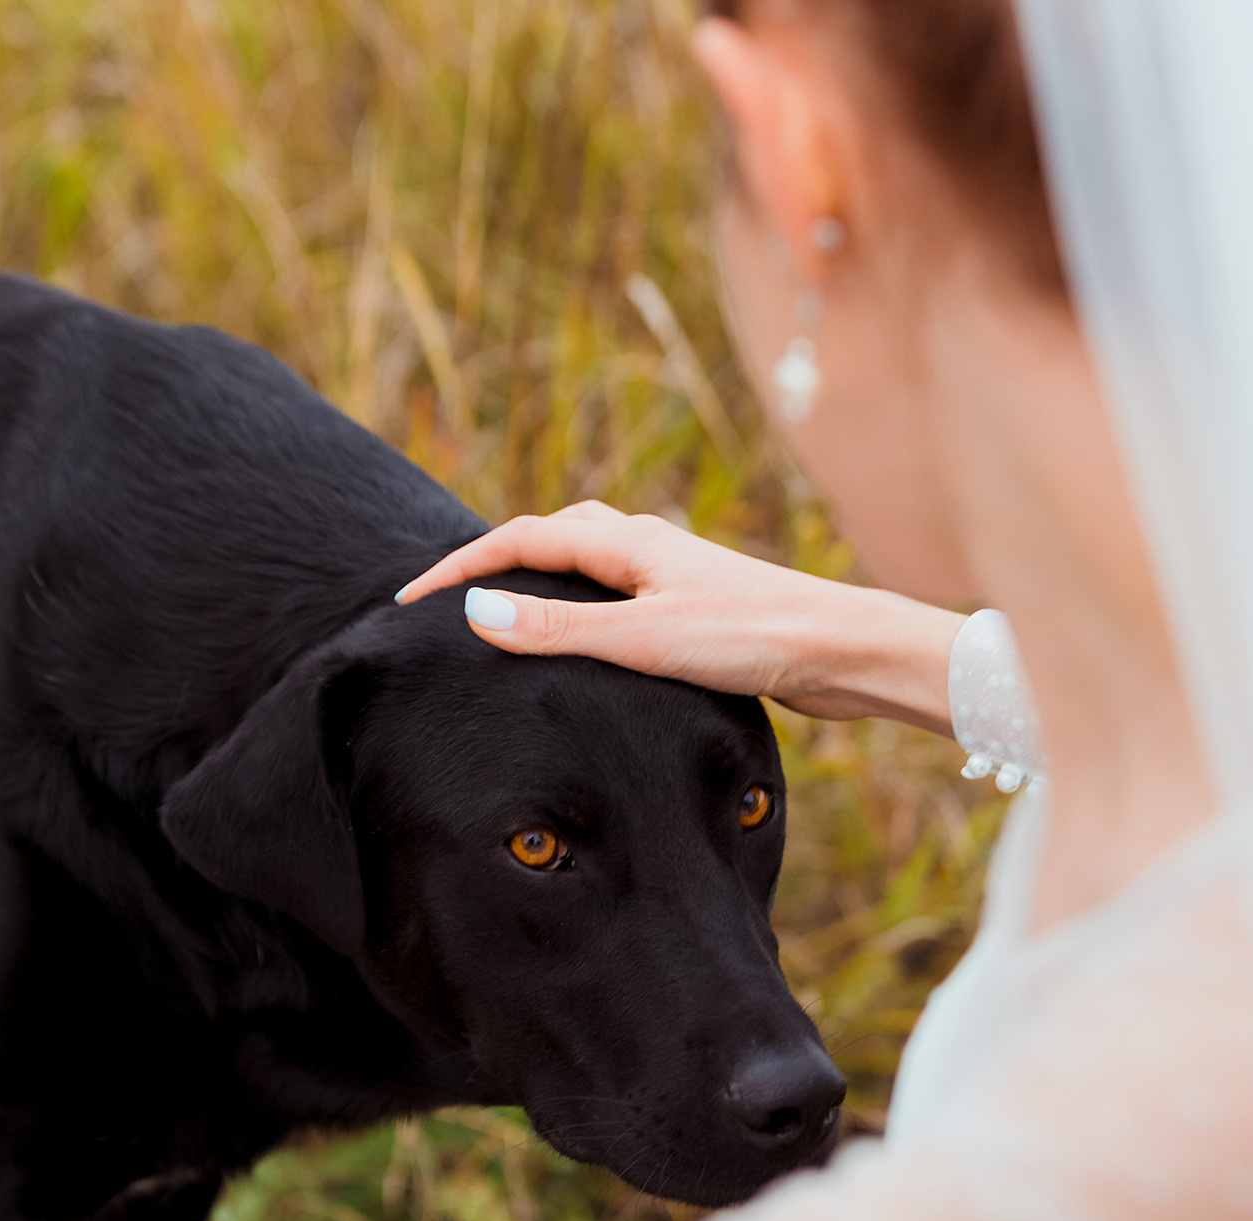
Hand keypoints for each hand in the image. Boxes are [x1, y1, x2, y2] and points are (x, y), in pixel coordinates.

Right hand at [394, 502, 963, 731]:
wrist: (841, 651)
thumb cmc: (751, 637)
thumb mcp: (641, 639)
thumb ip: (559, 630)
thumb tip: (477, 614)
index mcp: (626, 543)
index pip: (520, 539)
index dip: (462, 568)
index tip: (411, 600)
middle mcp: (647, 547)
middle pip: (553, 535)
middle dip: (495, 560)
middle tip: (448, 599)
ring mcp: (674, 575)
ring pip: (589, 561)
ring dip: (541, 577)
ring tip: (505, 614)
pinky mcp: (698, 609)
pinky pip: (618, 595)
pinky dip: (581, 607)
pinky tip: (589, 646)